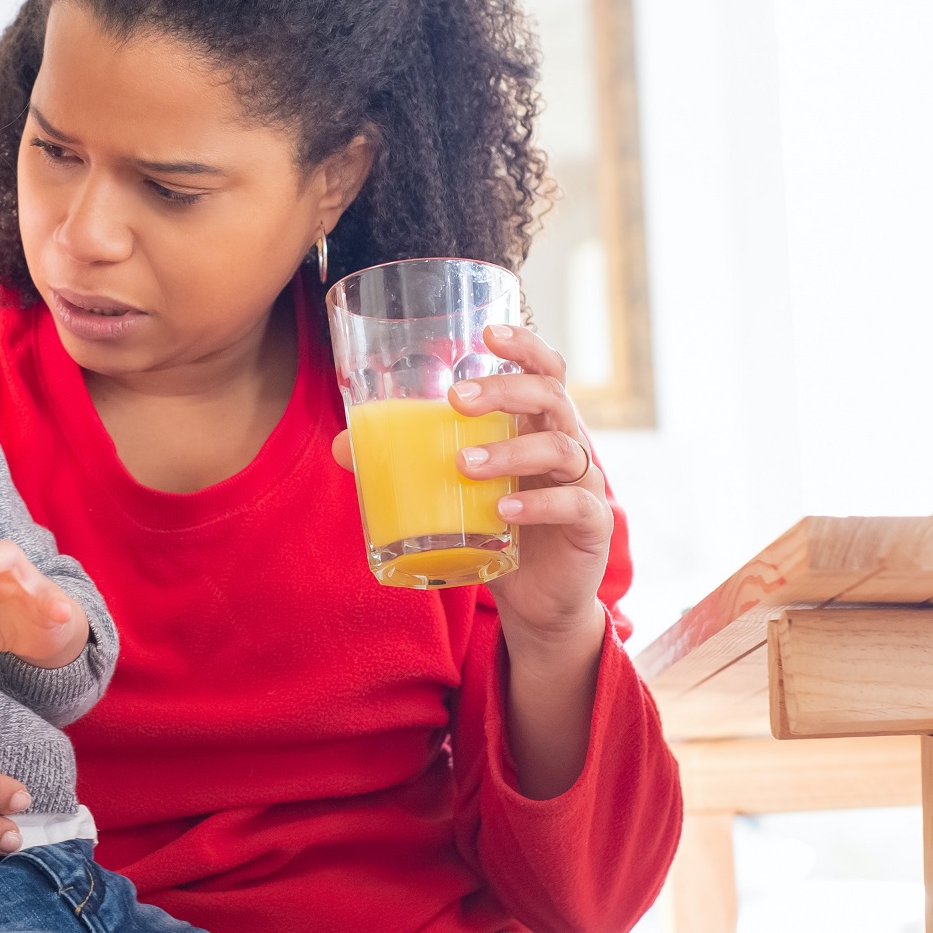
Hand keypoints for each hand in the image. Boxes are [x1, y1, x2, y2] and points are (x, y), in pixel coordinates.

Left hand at [330, 323, 609, 644]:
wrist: (535, 598)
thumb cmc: (494, 529)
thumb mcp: (452, 492)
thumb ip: (406, 464)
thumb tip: (341, 446)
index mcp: (534, 424)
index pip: (544, 370)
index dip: (524, 346)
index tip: (487, 334)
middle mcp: (564, 443)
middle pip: (550, 395)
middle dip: (505, 389)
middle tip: (457, 400)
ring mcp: (583, 482)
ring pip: (559, 447)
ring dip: (509, 451)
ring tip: (464, 466)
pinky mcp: (592, 524)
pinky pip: (574, 503)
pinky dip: (538, 505)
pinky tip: (504, 512)